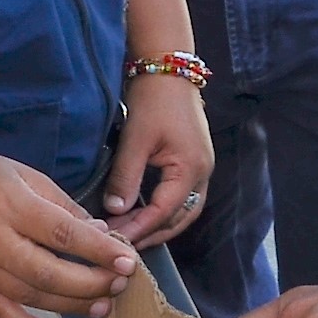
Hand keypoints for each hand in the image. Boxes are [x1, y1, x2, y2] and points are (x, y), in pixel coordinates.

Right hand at [0, 146, 141, 317]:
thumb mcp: (22, 173)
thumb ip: (61, 204)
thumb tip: (99, 234)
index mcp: (9, 204)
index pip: (62, 233)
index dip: (98, 250)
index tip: (127, 259)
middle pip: (49, 272)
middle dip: (92, 282)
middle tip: (121, 284)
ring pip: (31, 295)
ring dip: (71, 305)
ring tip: (104, 305)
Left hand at [102, 70, 213, 247]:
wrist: (169, 71)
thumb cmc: (154, 101)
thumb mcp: (136, 139)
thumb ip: (126, 177)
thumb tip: (114, 210)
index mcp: (191, 169)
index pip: (164, 211)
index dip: (140, 228)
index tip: (114, 240)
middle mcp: (202, 174)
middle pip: (181, 219)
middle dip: (153, 234)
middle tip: (123, 246)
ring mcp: (202, 169)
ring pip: (184, 211)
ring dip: (160, 225)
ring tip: (132, 235)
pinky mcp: (194, 163)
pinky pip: (182, 198)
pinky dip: (164, 211)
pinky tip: (143, 214)